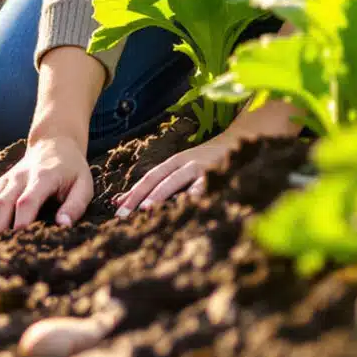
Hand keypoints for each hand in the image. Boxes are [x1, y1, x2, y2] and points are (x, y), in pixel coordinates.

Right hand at [0, 131, 91, 232]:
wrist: (53, 144)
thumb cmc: (72, 170)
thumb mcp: (84, 185)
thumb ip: (76, 205)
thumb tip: (63, 225)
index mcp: (43, 177)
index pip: (27, 200)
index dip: (21, 221)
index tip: (20, 241)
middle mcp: (19, 177)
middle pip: (1, 203)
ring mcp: (5, 180)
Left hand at [114, 100, 295, 215]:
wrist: (239, 142)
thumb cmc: (207, 162)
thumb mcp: (183, 170)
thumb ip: (163, 184)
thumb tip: (130, 201)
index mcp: (174, 163)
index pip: (149, 178)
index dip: (133, 192)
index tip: (117, 207)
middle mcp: (185, 163)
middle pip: (157, 180)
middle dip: (139, 197)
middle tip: (124, 214)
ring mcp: (200, 167)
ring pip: (176, 182)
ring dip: (160, 195)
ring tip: (147, 210)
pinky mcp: (217, 172)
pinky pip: (202, 187)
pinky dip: (192, 197)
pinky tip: (183, 209)